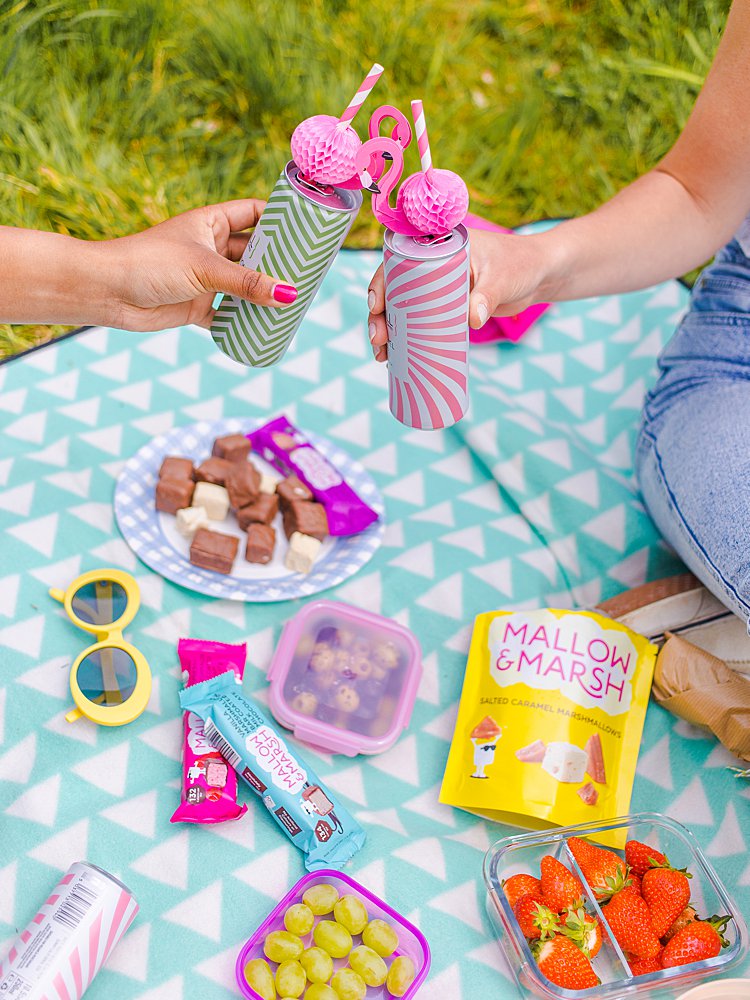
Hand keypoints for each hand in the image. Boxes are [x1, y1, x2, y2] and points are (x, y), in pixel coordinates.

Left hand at [104, 199, 296, 330]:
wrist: (107, 291)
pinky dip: (243, 321)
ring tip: (293, 303)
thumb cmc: (150, 263)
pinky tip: (264, 327)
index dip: (278, 219)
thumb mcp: (205, 269)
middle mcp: (208, 248)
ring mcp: (203, 278)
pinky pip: (227, 314)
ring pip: (243, 285)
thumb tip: (288, 295)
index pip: (252, 213)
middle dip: (277, 263)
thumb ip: (247, 283)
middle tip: (308, 273)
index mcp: (209, 223)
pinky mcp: (195, 305)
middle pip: (253, 253)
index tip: (306, 228)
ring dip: (263, 294)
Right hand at [366, 229, 553, 359]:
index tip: (377, 306)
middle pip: (394, 289)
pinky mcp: (446, 306)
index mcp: (438, 246)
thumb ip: (487, 296)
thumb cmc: (522, 265)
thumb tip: (471, 320)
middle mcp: (431, 264)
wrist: (540, 274)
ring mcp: (436, 286)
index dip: (381, 283)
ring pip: (403, 308)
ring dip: (389, 331)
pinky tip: (397, 356)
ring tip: (383, 355)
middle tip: (379, 340)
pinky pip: (420, 320)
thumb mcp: (502, 279)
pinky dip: (407, 337)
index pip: (398, 260)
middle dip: (380, 316)